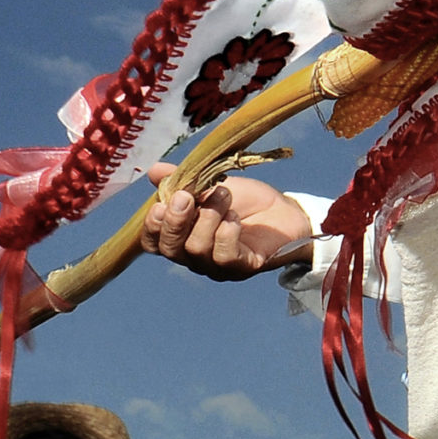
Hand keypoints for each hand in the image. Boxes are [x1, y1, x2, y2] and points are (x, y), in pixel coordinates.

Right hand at [139, 170, 316, 280]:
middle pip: (171, 249)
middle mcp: (195, 256)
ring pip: (197, 249)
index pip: (154, 242)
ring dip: (208, 216)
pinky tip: (235, 218)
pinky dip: (226, 232)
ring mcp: (217, 265)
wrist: (284, 210)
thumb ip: (182, 179)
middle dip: (175, 221)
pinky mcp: (242, 267)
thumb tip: (155, 170)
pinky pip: (224, 256)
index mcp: (182, 236)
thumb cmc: (245, 201)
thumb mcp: (210, 184)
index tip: (161, 204)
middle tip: (187, 196)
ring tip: (224, 195)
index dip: (152, 226)